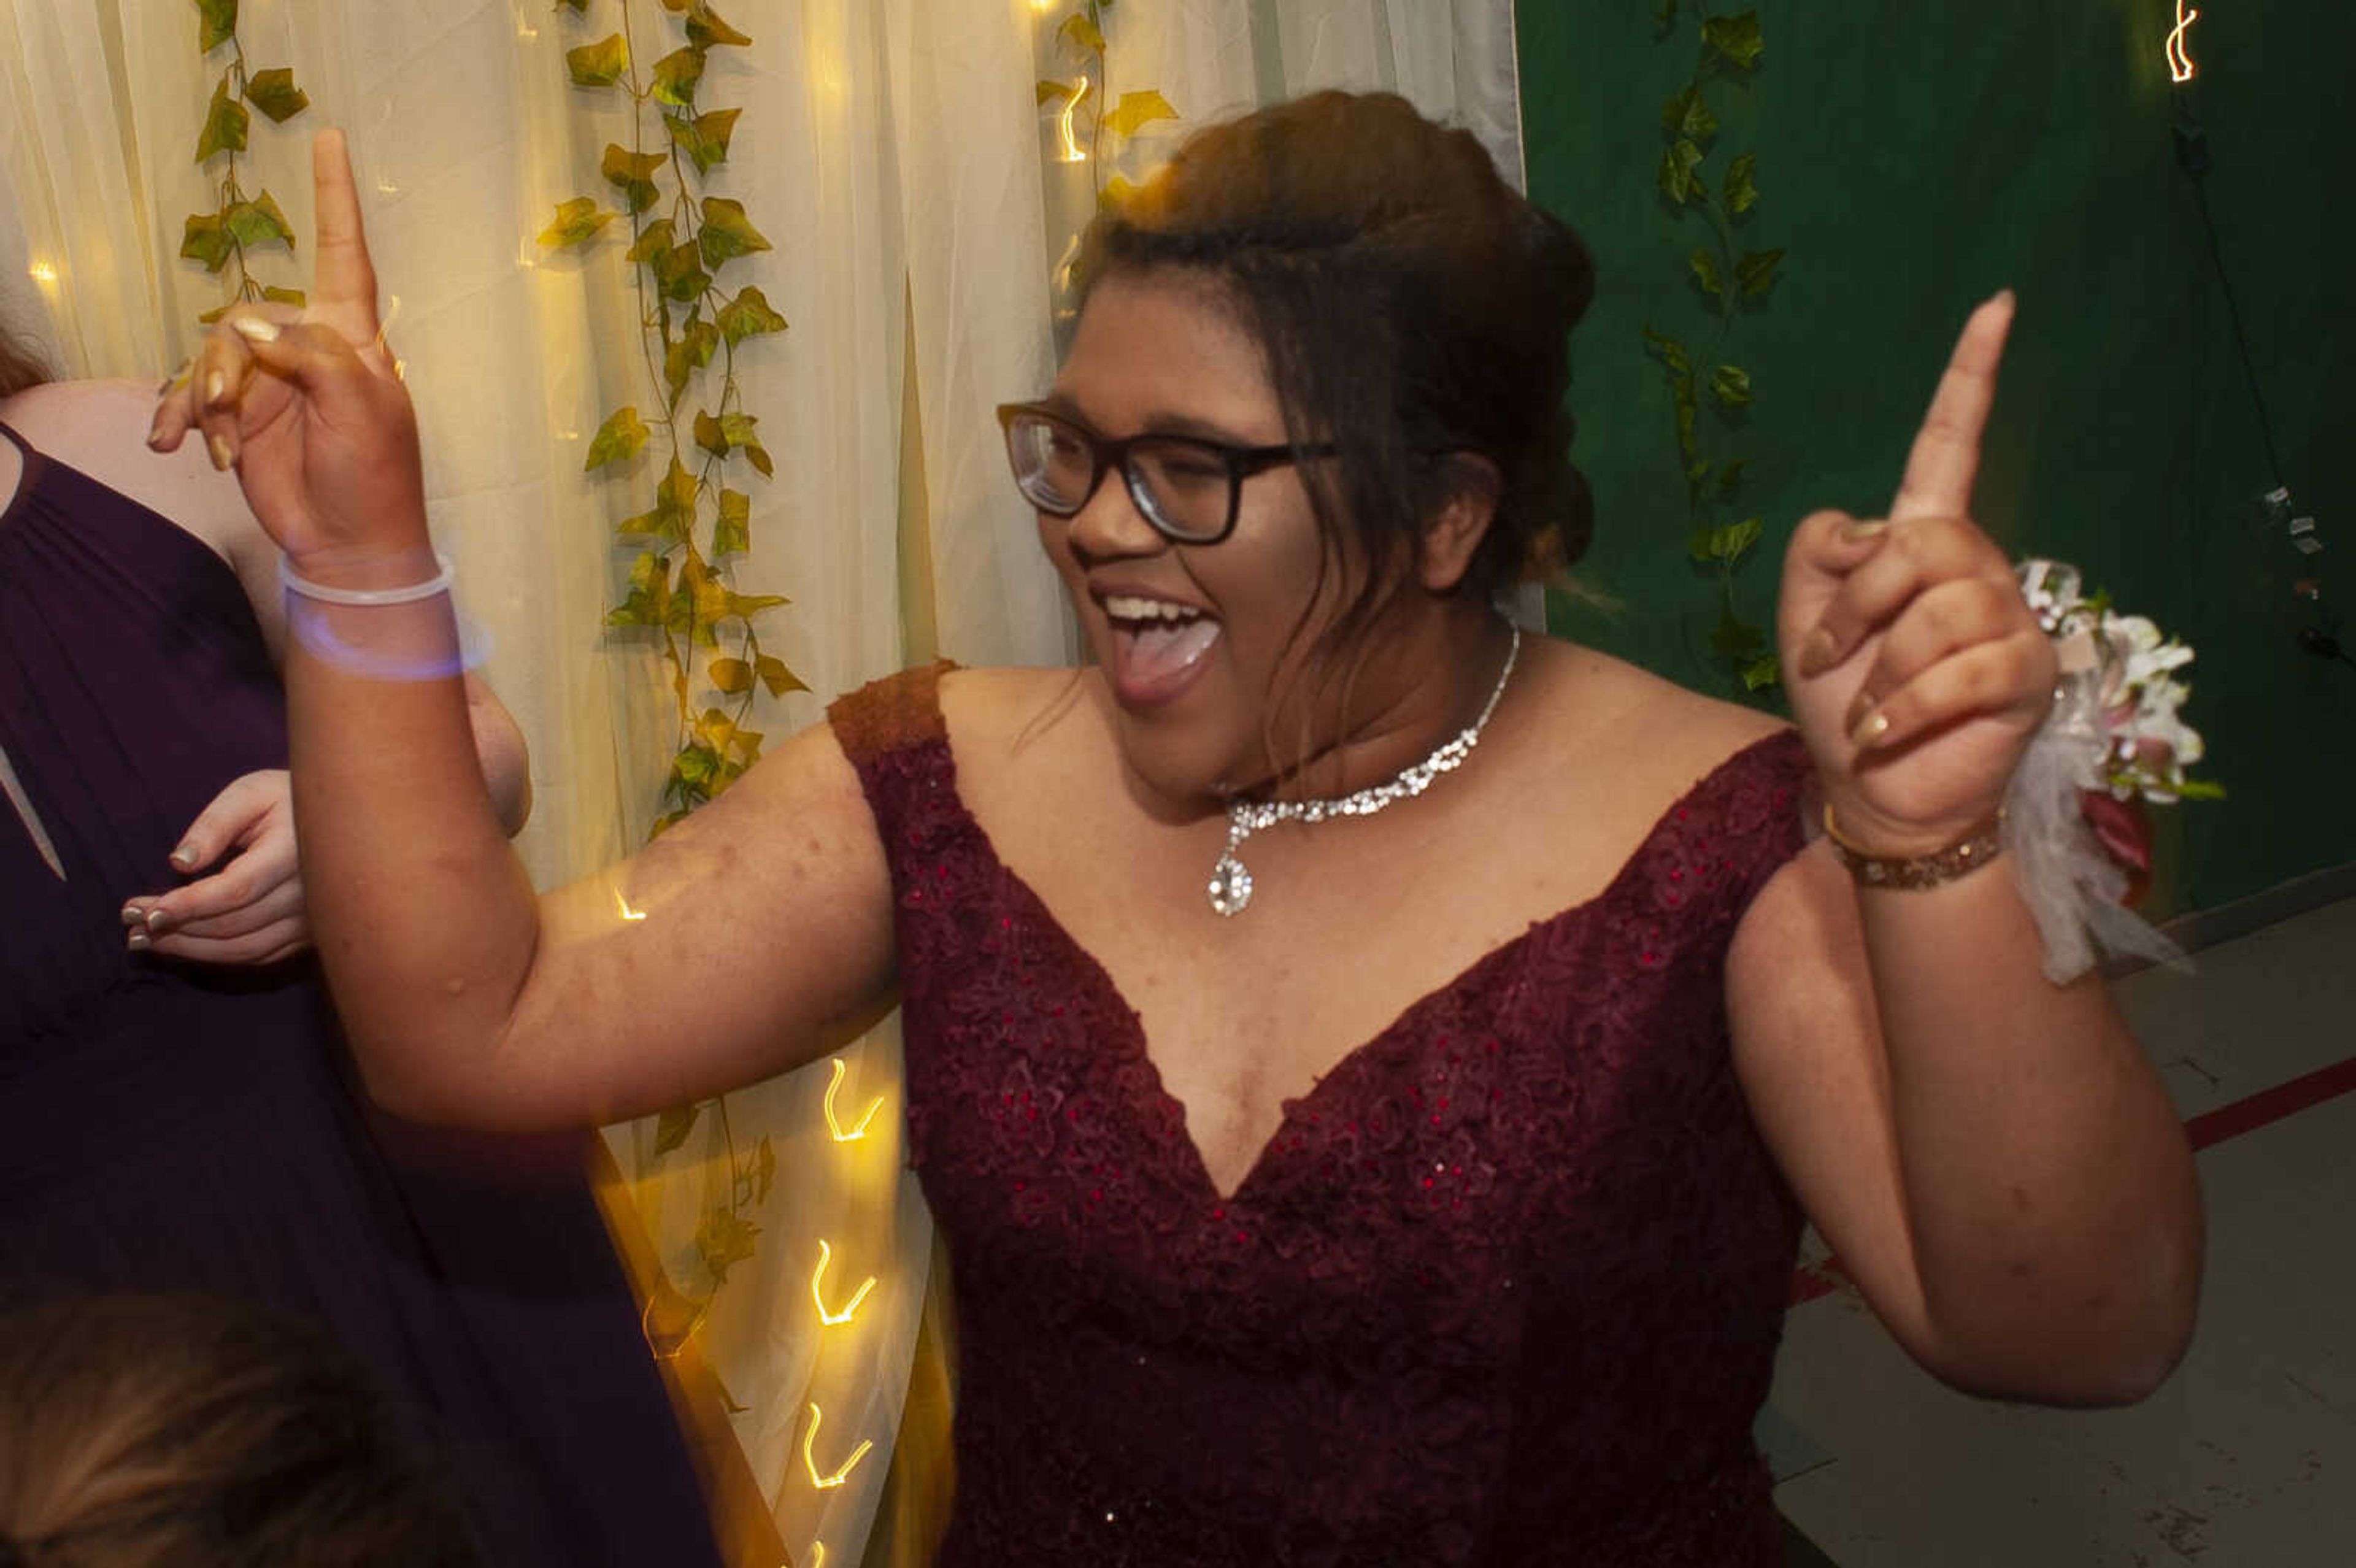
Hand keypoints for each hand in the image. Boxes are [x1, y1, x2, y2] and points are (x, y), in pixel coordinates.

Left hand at [122, 771, 309, 965]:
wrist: (342, 819)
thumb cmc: (287, 798)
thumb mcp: (249, 793)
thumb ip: (214, 824)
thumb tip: (180, 863)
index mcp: (294, 851)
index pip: (236, 890)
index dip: (188, 905)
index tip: (144, 911)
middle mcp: (309, 893)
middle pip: (233, 924)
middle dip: (175, 928)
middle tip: (129, 923)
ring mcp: (312, 919)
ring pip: (242, 948)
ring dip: (189, 948)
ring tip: (143, 941)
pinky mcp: (308, 934)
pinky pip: (258, 955)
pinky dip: (216, 955)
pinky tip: (184, 945)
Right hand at [147, 130, 429, 577]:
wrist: (350, 544)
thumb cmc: (375, 478)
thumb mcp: (361, 410)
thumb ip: (311, 357)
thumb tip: (249, 325)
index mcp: (354, 340)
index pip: (345, 255)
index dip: (336, 200)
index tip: (332, 139)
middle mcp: (309, 351)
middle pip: (249, 318)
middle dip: (229, 362)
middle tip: (230, 410)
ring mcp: (270, 382)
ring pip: (213, 356)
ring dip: (206, 397)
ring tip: (216, 443)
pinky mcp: (239, 416)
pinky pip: (195, 396)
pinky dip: (184, 418)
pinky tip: (177, 446)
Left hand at [1778, 293, 2057, 855]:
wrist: (1870, 787)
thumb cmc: (1841, 698)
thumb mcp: (1801, 617)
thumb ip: (1818, 552)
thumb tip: (1869, 530)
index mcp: (1921, 537)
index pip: (1950, 442)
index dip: (1971, 377)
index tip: (1996, 304)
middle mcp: (1976, 565)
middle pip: (1921, 543)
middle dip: (1857, 606)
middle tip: (1828, 658)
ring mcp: (2010, 618)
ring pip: (1939, 611)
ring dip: (1879, 669)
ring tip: (1867, 706)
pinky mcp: (2027, 674)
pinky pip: (1965, 670)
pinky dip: (1907, 707)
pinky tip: (1889, 731)